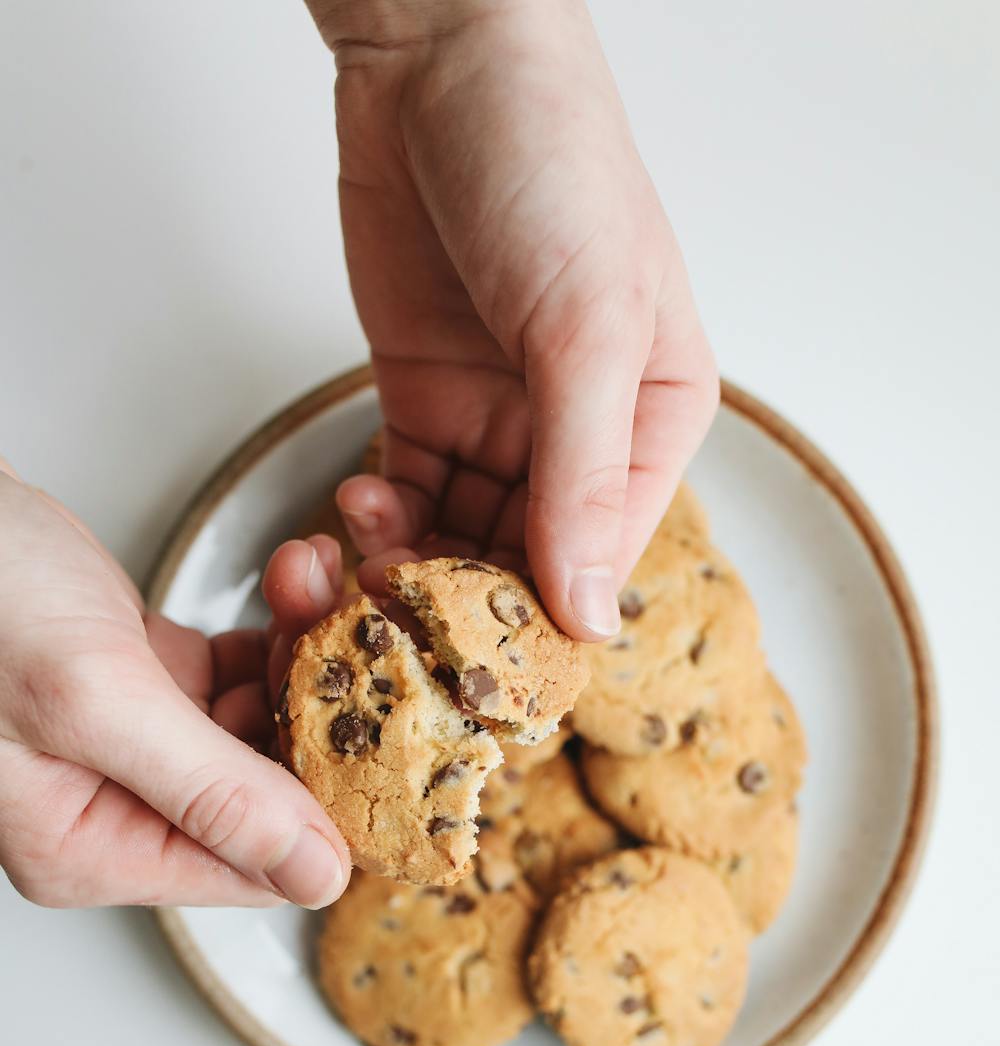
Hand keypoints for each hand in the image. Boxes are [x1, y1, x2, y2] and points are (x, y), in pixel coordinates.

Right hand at [0, 461, 349, 908]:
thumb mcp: (92, 701)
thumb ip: (209, 792)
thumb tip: (314, 876)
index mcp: (91, 847)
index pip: (255, 868)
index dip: (335, 809)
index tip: (394, 742)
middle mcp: (110, 808)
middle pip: (268, 794)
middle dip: (323, 714)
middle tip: (357, 638)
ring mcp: (123, 743)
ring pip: (260, 725)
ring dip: (302, 657)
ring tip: (315, 585)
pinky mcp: (131, 678)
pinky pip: (233, 675)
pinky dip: (268, 632)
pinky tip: (290, 584)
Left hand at [306, 0, 717, 638]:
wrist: (442, 58)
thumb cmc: (551, 163)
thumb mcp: (586, 326)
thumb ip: (584, 477)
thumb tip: (591, 614)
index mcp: (653, 421)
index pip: (605, 556)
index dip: (544, 618)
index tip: (482, 662)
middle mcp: (579, 435)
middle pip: (525, 562)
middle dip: (463, 599)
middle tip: (400, 623)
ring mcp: (498, 420)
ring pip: (456, 538)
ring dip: (408, 566)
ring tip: (365, 563)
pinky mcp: (425, 401)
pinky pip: (407, 494)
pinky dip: (377, 521)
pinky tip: (355, 515)